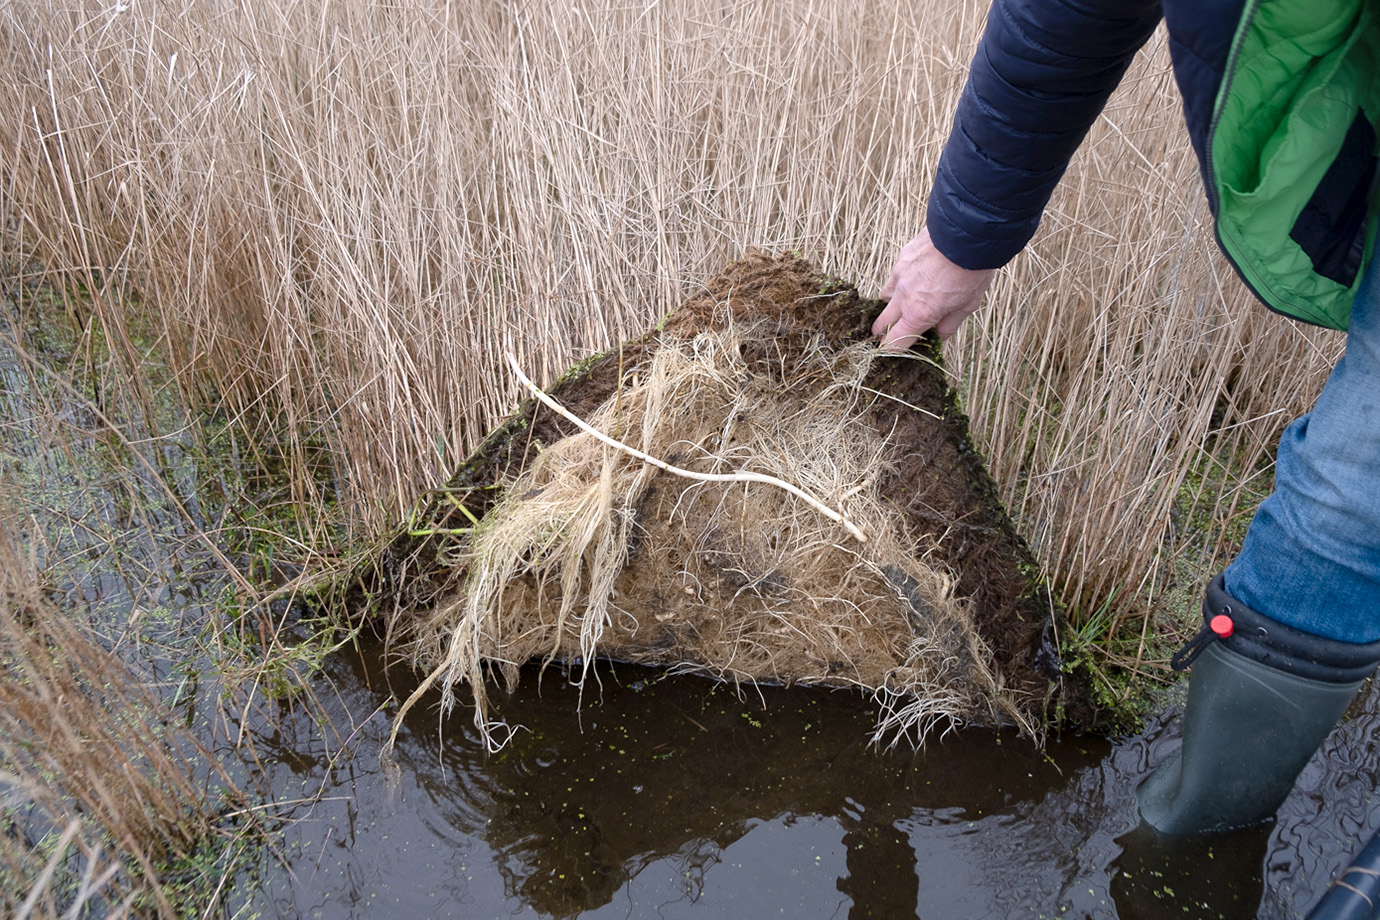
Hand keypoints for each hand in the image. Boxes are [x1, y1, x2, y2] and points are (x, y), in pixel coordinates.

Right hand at [873, 227, 995, 349]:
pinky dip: (899, 283)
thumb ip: (949, 324)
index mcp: (918, 314)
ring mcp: (899, 275)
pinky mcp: (901, 258)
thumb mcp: (968, 304)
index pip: (895, 342)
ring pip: (885, 298)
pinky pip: (894, 276)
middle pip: (881, 323)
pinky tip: (913, 279)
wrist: (967, 233)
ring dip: (891, 306)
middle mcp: (903, 297)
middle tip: (888, 336)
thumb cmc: (971, 271)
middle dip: (883, 333)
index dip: (893, 351)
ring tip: (902, 306)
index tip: (896, 353)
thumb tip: (938, 337)